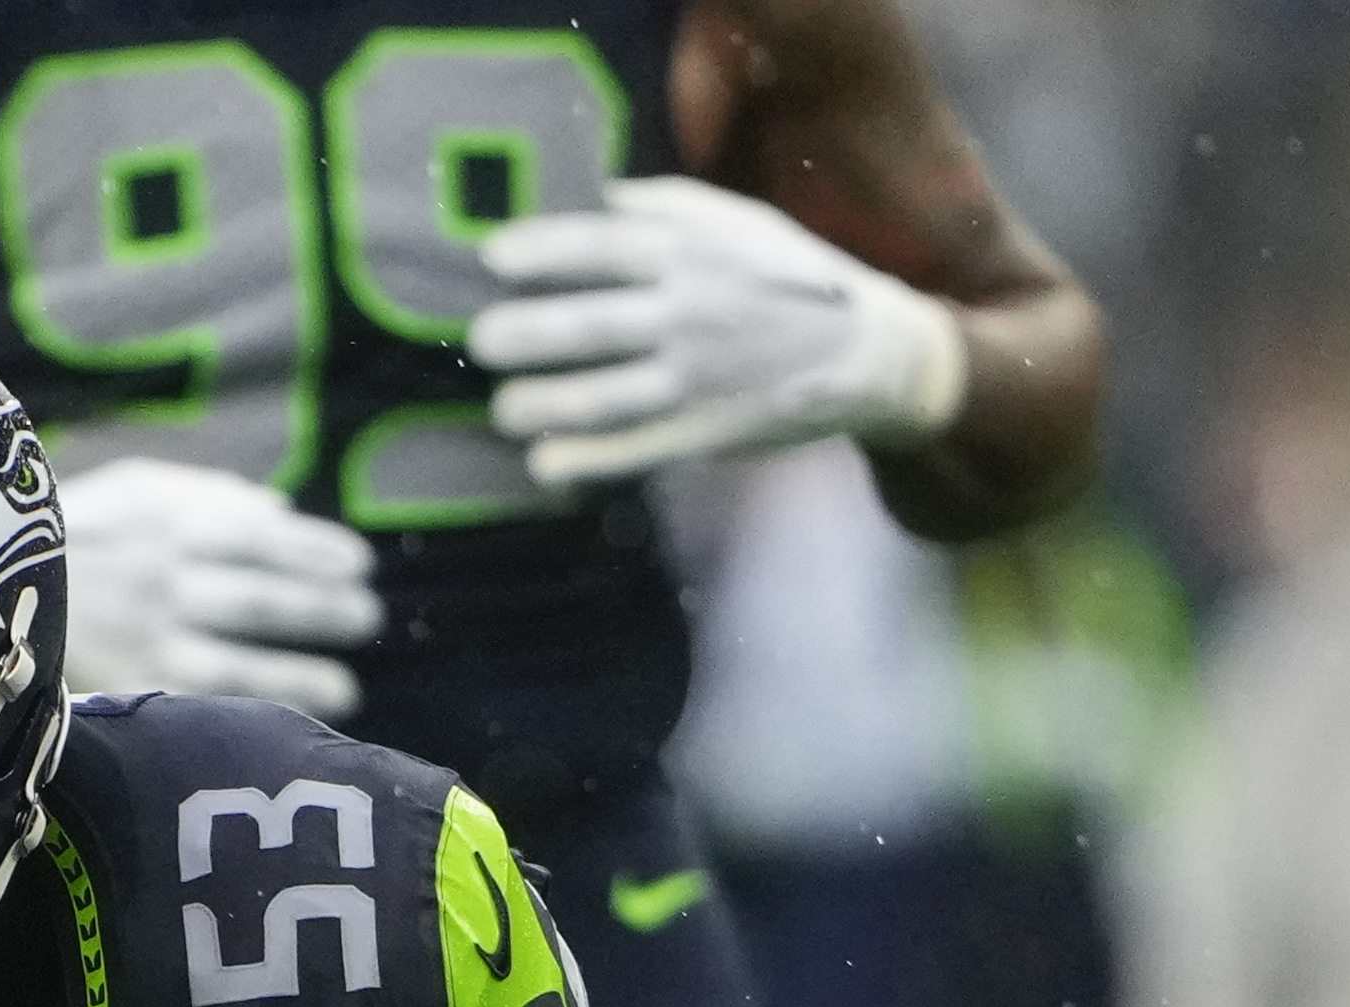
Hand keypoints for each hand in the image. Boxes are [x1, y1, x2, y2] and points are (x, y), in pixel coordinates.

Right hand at [56, 455, 380, 719]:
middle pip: (259, 602)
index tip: (361, 565)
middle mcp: (158, 583)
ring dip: (298, 678)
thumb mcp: (130, 488)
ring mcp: (139, 643)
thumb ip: (205, 494)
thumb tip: (278, 514)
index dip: (316, 553)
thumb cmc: (65, 532)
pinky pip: (194, 710)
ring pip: (235, 666)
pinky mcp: (120, 693)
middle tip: (367, 620)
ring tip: (346, 691)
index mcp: (164, 524)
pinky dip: (242, 718)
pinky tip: (279, 726)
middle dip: (321, 612)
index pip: (260, 538)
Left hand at [469, 178, 970, 493]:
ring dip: (539, 405)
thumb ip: (666, 207)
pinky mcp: (703, 433)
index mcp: (694, 253)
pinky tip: (543, 465)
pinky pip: (631, 451)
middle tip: (482, 343)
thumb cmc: (790, 278)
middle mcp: (690, 312)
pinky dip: (582, 462)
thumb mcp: (740, 222)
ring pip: (600, 397)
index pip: (601, 247)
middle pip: (588, 324)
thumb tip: (592, 198)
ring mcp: (696, 378)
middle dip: (522, 335)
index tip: (491, 259)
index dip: (540, 252)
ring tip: (506, 409)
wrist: (867, 352)